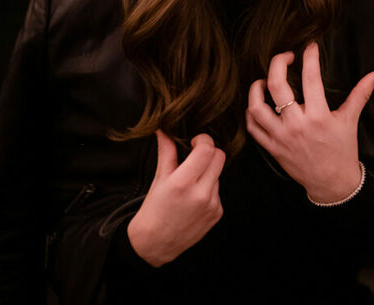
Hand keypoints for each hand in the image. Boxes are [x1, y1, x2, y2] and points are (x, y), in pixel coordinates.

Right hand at [126, 130, 224, 266]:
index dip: (203, 140)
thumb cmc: (153, 210)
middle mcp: (201, 194)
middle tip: (195, 156)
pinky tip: (194, 197)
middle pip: (220, 157)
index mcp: (183, 183)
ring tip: (190, 182)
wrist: (156, 243)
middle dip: (209, 152)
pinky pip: (218, 190)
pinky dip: (209, 188)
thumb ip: (166, 152)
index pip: (207, 150)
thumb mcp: (159, 179)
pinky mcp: (217, 213)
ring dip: (208, 171)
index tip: (195, 142)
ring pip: (219, 173)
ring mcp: (212, 204)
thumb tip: (164, 130)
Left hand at [245, 41, 373, 202]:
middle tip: (285, 56)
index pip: (311, 77)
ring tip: (264, 81)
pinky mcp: (272, 148)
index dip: (310, 57)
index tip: (310, 47)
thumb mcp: (350, 119)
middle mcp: (297, 125)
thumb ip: (362, 92)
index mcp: (319, 116)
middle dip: (278, 63)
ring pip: (257, 107)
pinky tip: (258, 103)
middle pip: (277, 85)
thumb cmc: (342, 149)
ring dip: (256, 89)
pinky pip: (253, 128)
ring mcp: (281, 137)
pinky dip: (251, 113)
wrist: (332, 183)